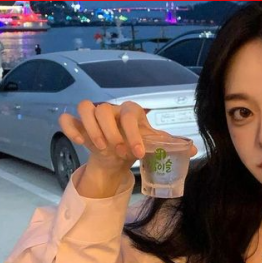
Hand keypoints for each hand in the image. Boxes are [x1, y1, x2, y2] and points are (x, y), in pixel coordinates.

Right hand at [59, 100, 197, 171]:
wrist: (117, 155)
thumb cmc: (136, 145)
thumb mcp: (153, 145)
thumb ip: (169, 145)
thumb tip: (194, 150)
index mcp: (130, 112)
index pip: (130, 114)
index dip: (134, 133)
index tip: (138, 154)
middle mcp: (111, 109)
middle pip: (104, 109)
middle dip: (112, 133)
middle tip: (118, 151)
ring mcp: (93, 115)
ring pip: (85, 107)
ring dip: (92, 129)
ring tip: (102, 148)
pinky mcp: (78, 124)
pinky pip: (68, 118)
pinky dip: (71, 128)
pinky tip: (81, 143)